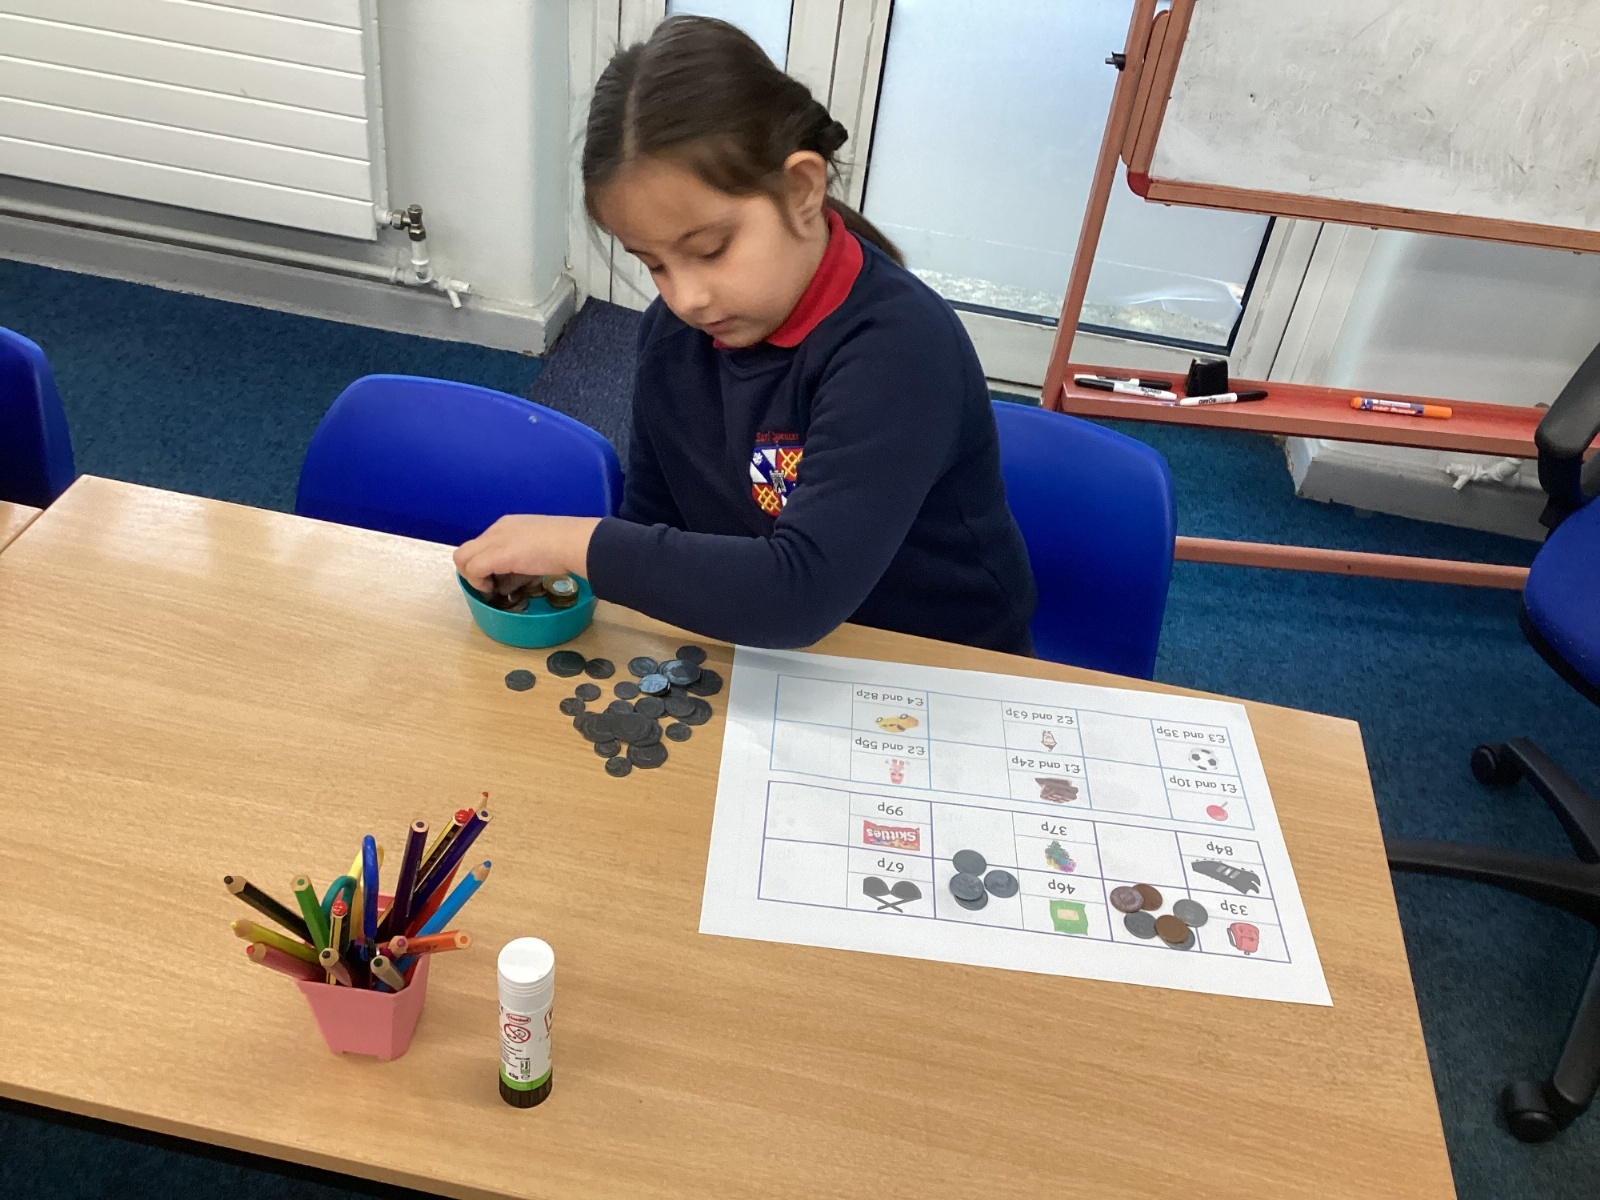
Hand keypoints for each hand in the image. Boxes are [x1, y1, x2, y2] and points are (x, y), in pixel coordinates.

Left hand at [453, 515, 600, 590]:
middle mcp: (496, 529)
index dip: (486, 563)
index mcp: (508, 525)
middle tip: (489, 585)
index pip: (483, 544)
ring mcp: (494, 541)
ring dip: (471, 577)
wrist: (574, 541)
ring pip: (462, 558)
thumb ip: (523, 561)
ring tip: (490, 587)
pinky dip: (477, 582)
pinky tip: (492, 588)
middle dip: (472, 570)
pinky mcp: (496, 555)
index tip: (498, 577)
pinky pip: (473, 569)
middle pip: (466, 550)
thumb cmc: (565, 543)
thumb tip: (513, 581)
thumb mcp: (539, 548)